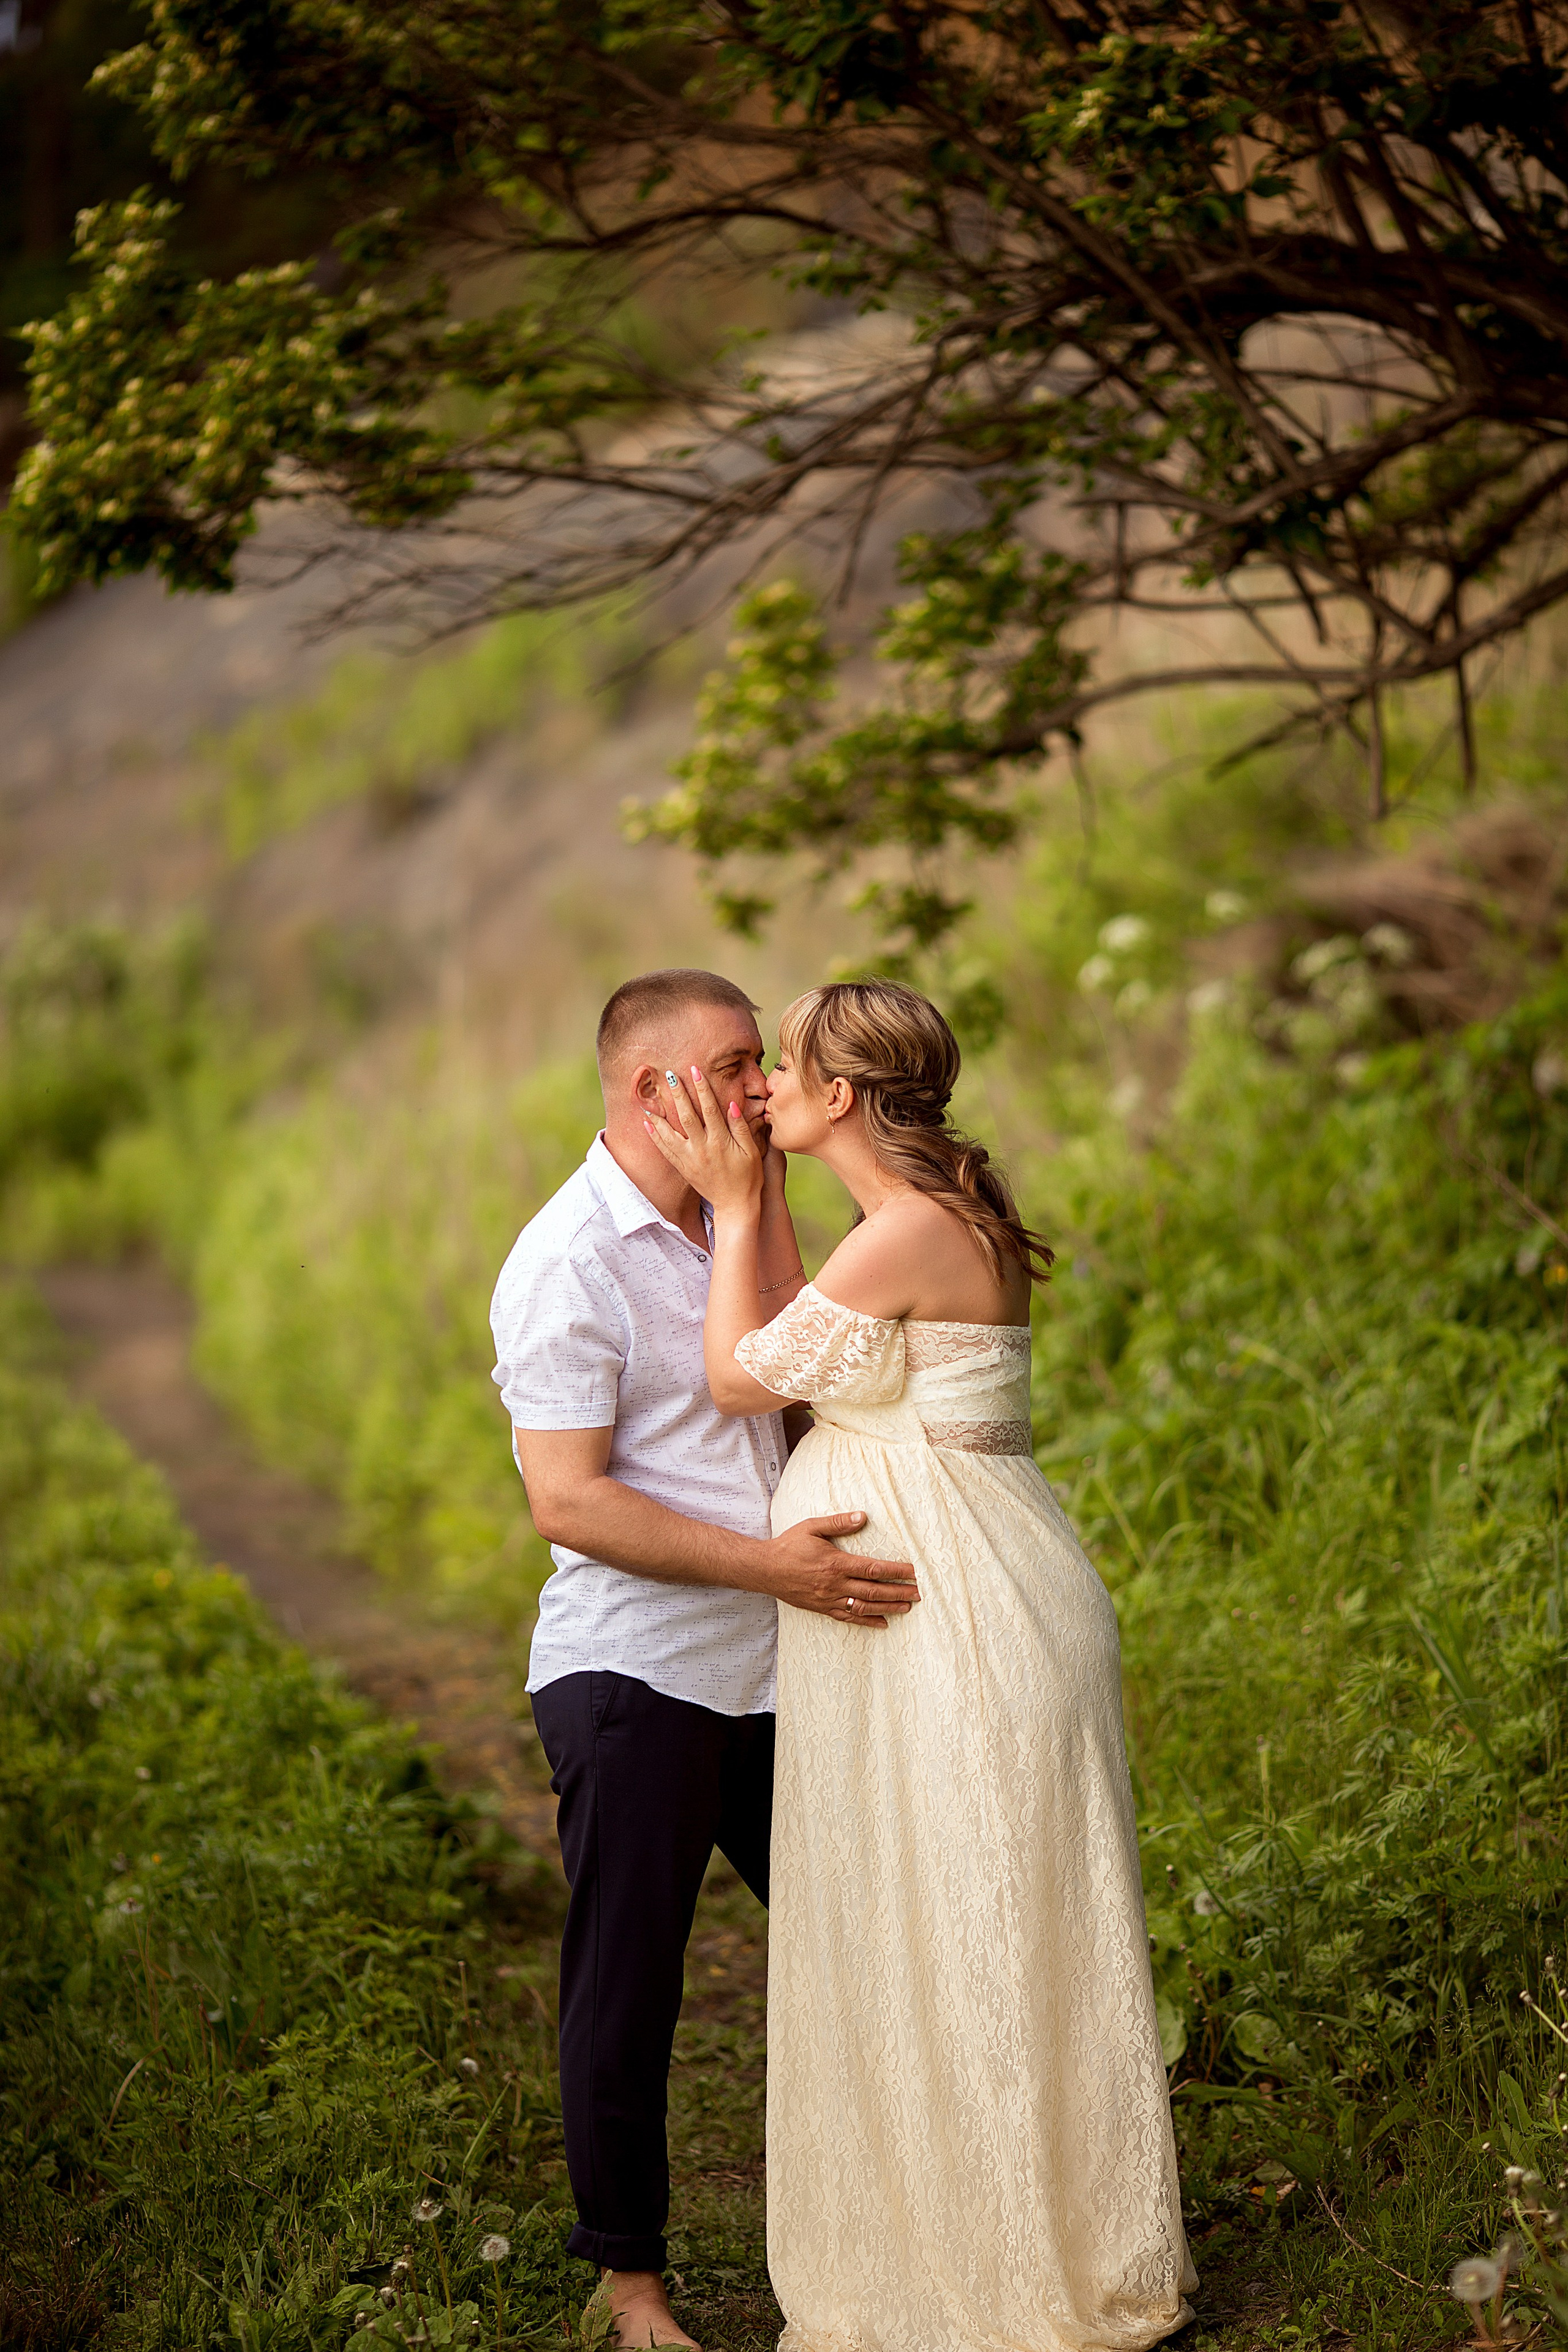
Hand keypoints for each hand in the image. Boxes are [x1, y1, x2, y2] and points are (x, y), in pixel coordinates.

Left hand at [645, 1063, 764, 1219]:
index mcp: (721, 1142)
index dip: (702, 1088)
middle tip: (669, 1075)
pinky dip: (655, 1136)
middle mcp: (702, 1149)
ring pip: (671, 1133)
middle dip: (678, 1094)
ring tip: (650, 1097)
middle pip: (687, 1116)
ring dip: (660, 1114)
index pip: (709, 1109)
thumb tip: (731, 1104)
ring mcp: (690, 1159)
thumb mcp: (751, 1151)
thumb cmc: (748, 1177)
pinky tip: (647, 1123)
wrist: (735, 1206)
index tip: (695, 1071)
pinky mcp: (684, 1168)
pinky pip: (666, 1151)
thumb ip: (740, 1127)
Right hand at [759, 1512, 918, 1627]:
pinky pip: (848, 1618)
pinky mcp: (822, 1609)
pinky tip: (882, 1623)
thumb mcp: (812, 1527)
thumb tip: (863, 1517)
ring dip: (888, 1608)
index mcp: (835, 1563)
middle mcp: (835, 1585)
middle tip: (920, 1593)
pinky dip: (867, 1621)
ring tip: (908, 1607)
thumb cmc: (789, 1545)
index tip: (914, 1572)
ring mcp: (829, 1600)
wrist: (765, 1569)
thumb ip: (838, 1523)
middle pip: (874, 1591)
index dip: (896, 1571)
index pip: (873, 1569)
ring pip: (864, 1607)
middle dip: (899, 1592)